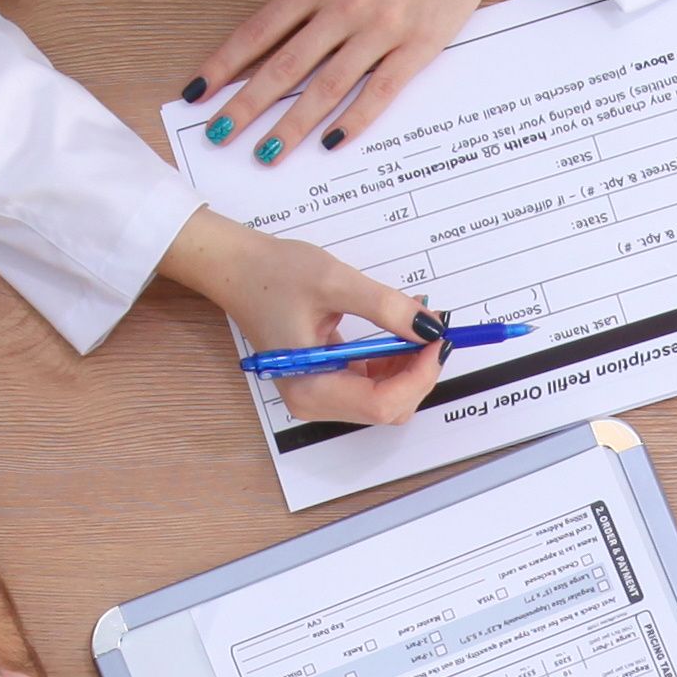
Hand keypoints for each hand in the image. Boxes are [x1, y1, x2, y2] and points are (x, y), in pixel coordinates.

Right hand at [158, 214, 444, 424]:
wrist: (238, 268)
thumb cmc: (273, 274)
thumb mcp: (335, 282)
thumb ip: (386, 308)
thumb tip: (430, 328)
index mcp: (311, 388)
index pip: (383, 403)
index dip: (420, 375)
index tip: (438, 339)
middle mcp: (314, 402)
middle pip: (388, 407)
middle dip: (418, 372)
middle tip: (433, 330)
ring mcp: (320, 394)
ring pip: (385, 399)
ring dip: (409, 367)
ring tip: (416, 326)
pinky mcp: (325, 381)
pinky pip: (372, 385)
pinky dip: (394, 363)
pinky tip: (398, 334)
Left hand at [193, 0, 555, 157]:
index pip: (258, 31)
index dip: (224, 65)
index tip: (198, 91)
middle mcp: (344, 10)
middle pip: (284, 68)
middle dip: (247, 107)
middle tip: (219, 136)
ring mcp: (383, 31)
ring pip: (327, 87)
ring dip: (293, 125)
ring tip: (266, 155)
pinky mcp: (419, 46)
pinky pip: (381, 91)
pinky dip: (355, 119)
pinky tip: (332, 143)